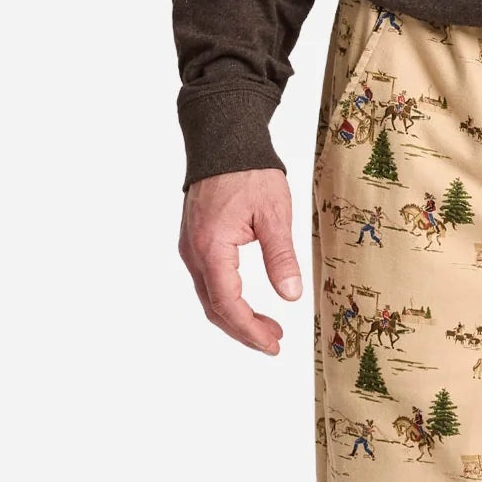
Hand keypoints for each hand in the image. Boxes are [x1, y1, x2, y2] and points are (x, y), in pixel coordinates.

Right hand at [179, 170, 302, 353]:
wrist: (223, 137)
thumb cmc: (249, 171)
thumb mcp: (275, 214)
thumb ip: (281, 257)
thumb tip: (291, 295)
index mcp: (211, 246)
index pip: (227, 303)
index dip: (250, 330)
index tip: (273, 344)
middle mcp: (194, 251)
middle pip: (214, 308)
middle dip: (244, 331)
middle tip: (274, 342)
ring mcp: (191, 247)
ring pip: (209, 297)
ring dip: (236, 318)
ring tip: (269, 328)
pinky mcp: (196, 241)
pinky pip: (208, 282)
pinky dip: (227, 300)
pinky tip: (249, 305)